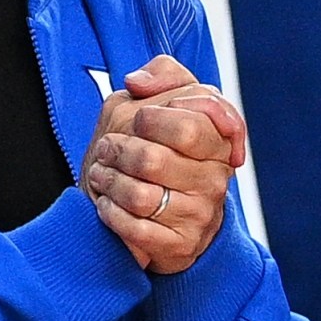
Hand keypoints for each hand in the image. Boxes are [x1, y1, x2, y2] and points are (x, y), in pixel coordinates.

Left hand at [80, 54, 242, 273]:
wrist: (153, 212)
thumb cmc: (152, 153)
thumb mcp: (157, 104)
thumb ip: (163, 76)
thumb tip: (137, 81)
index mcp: (217, 142)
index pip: (189, 123)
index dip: (150, 119)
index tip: (138, 121)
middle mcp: (216, 179)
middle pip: (153, 158)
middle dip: (117, 150)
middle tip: (107, 149)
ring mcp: (201, 214)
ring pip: (139, 194)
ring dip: (108, 181)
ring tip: (103, 175)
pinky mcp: (181, 244)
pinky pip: (134, 227)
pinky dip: (110, 212)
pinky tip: (107, 204)